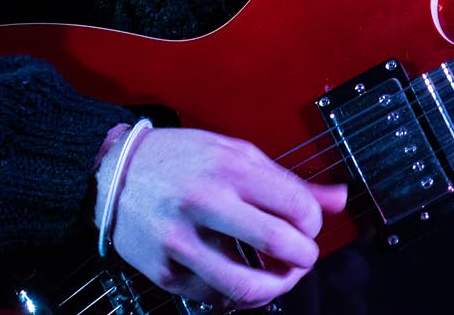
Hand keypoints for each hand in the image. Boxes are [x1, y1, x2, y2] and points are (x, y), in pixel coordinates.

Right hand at [96, 125, 347, 306]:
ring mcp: (181, 242)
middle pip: (278, 243)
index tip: (310, 225)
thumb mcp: (238, 155)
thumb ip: (289, 181)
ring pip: (246, 286)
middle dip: (304, 257)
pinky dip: (239, 296)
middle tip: (303, 256)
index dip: (315, 223)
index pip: (296, 205)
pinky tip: (243, 279)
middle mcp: (206, 203)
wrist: (114, 172)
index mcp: (230, 169)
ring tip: (280, 277)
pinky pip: (215, 298)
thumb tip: (339, 199)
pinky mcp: (164, 272)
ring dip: (276, 287)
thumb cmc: (183, 160)